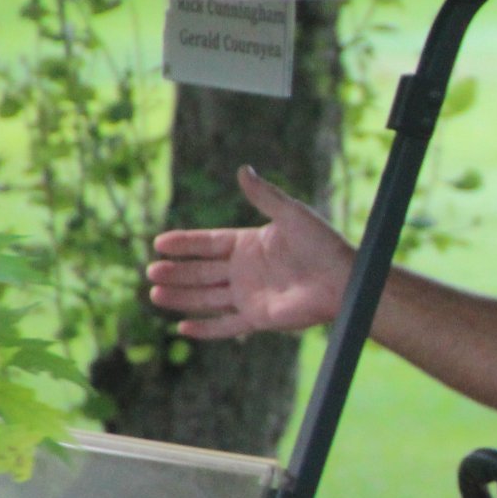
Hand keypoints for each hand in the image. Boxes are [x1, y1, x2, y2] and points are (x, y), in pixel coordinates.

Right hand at [147, 166, 352, 337]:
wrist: (344, 280)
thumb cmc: (322, 244)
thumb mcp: (291, 214)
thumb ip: (264, 196)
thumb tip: (243, 169)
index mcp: (250, 244)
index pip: (209, 243)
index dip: (185, 243)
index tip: (159, 243)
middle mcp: (247, 270)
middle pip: (202, 271)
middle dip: (177, 272)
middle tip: (152, 272)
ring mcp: (251, 295)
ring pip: (207, 298)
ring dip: (182, 297)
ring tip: (155, 293)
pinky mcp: (259, 318)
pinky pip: (227, 326)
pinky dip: (206, 329)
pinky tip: (182, 327)